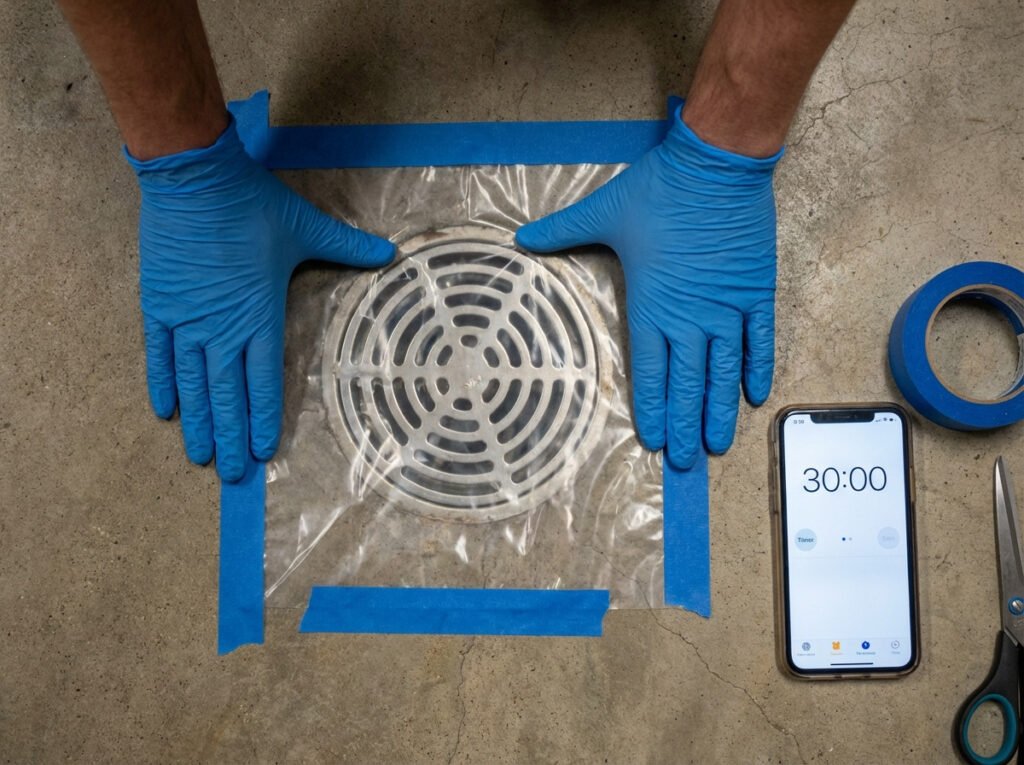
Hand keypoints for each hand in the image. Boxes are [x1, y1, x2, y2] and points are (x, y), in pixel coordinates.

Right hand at [126, 118, 394, 480]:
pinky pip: (159, 355)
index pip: (263, 381)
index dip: (261, 418)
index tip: (260, 451)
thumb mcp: (306, 227)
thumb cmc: (252, 205)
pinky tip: (166, 411)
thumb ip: (346, 247)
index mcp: (259, 314)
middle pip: (226, 395)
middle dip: (229, 437)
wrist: (195, 179)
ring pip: (193, 384)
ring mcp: (188, 320)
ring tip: (199, 457)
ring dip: (198, 422)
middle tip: (230, 475)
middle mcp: (222, 327)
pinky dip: (163, 384)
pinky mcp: (160, 306)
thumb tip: (388, 252)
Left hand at [516, 107, 781, 469]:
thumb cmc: (658, 189)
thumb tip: (520, 239)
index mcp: (652, 304)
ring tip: (717, 445)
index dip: (653, 408)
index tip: (654, 438)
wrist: (715, 164)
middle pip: (688, 383)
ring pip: (723, 372)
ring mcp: (726, 307)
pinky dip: (757, 369)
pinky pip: (759, 341)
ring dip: (719, 411)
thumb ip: (562, 231)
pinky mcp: (756, 292)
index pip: (650, 370)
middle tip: (685, 462)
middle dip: (685, 425)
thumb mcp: (603, 211)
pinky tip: (754, 397)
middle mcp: (690, 316)